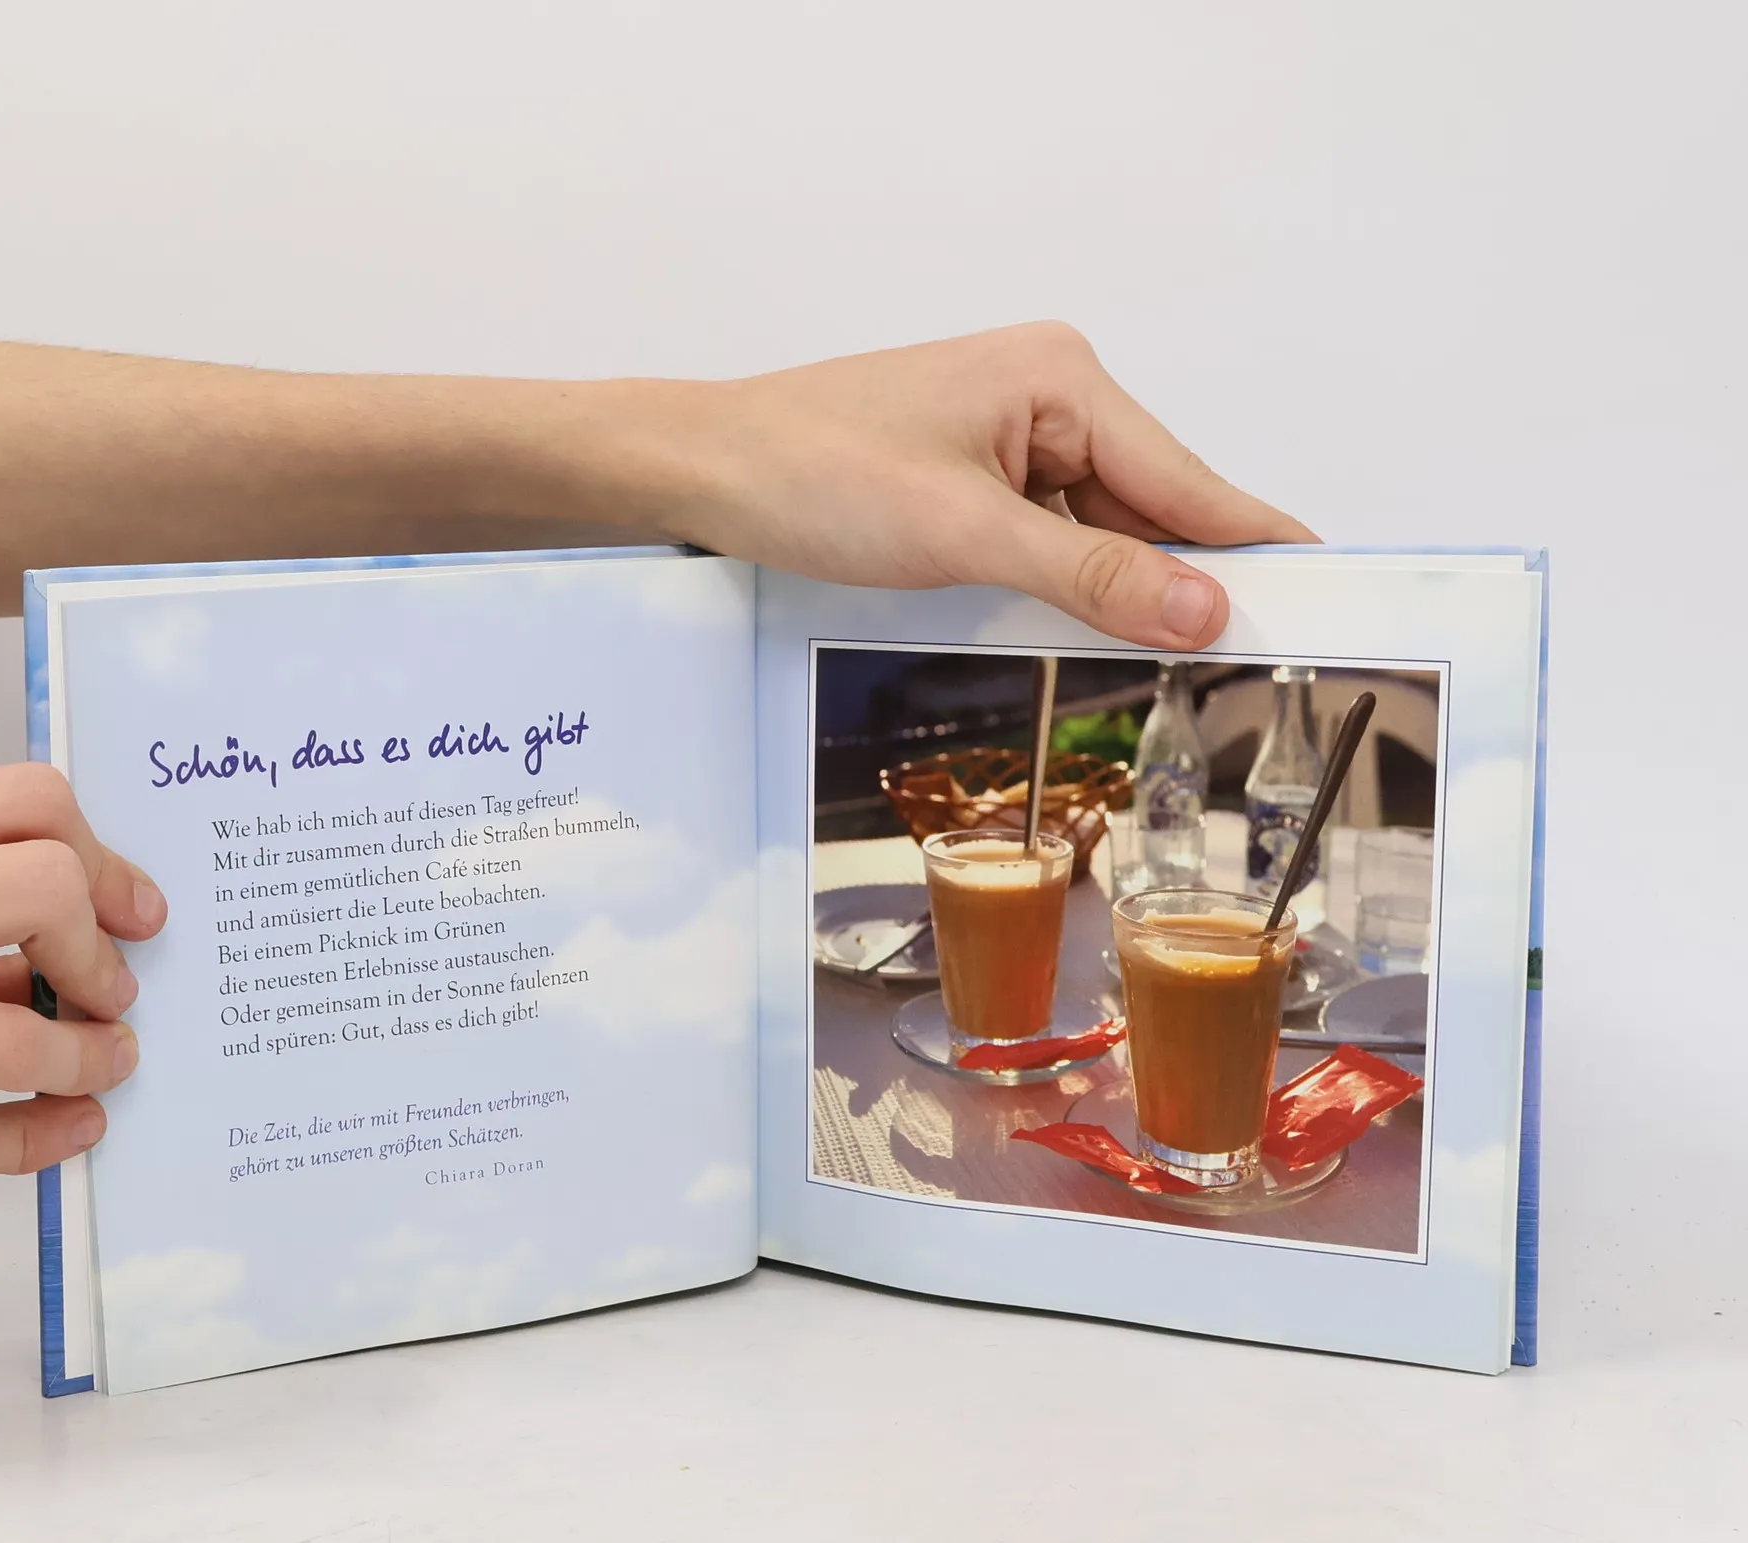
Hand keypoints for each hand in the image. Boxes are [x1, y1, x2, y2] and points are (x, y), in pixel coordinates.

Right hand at [0, 764, 164, 1179]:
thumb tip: (77, 915)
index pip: (24, 802)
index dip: (105, 858)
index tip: (136, 909)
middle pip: (42, 896)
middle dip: (101, 953)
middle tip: (114, 990)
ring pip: (15, 1042)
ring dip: (88, 1057)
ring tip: (107, 1062)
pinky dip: (34, 1141)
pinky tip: (71, 1130)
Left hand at [637, 321, 1316, 648]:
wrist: (706, 471)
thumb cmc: (814, 474)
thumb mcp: (966, 534)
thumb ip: (1090, 575)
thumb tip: (1204, 610)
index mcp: (1062, 380)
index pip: (1189, 482)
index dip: (1255, 548)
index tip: (1329, 595)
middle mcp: (1049, 397)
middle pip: (1151, 510)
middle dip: (1184, 584)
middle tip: (1247, 667)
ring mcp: (1011, 437)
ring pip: (1101, 534)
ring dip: (1118, 594)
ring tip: (1168, 666)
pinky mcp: (976, 477)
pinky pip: (1051, 538)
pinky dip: (1068, 587)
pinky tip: (1084, 633)